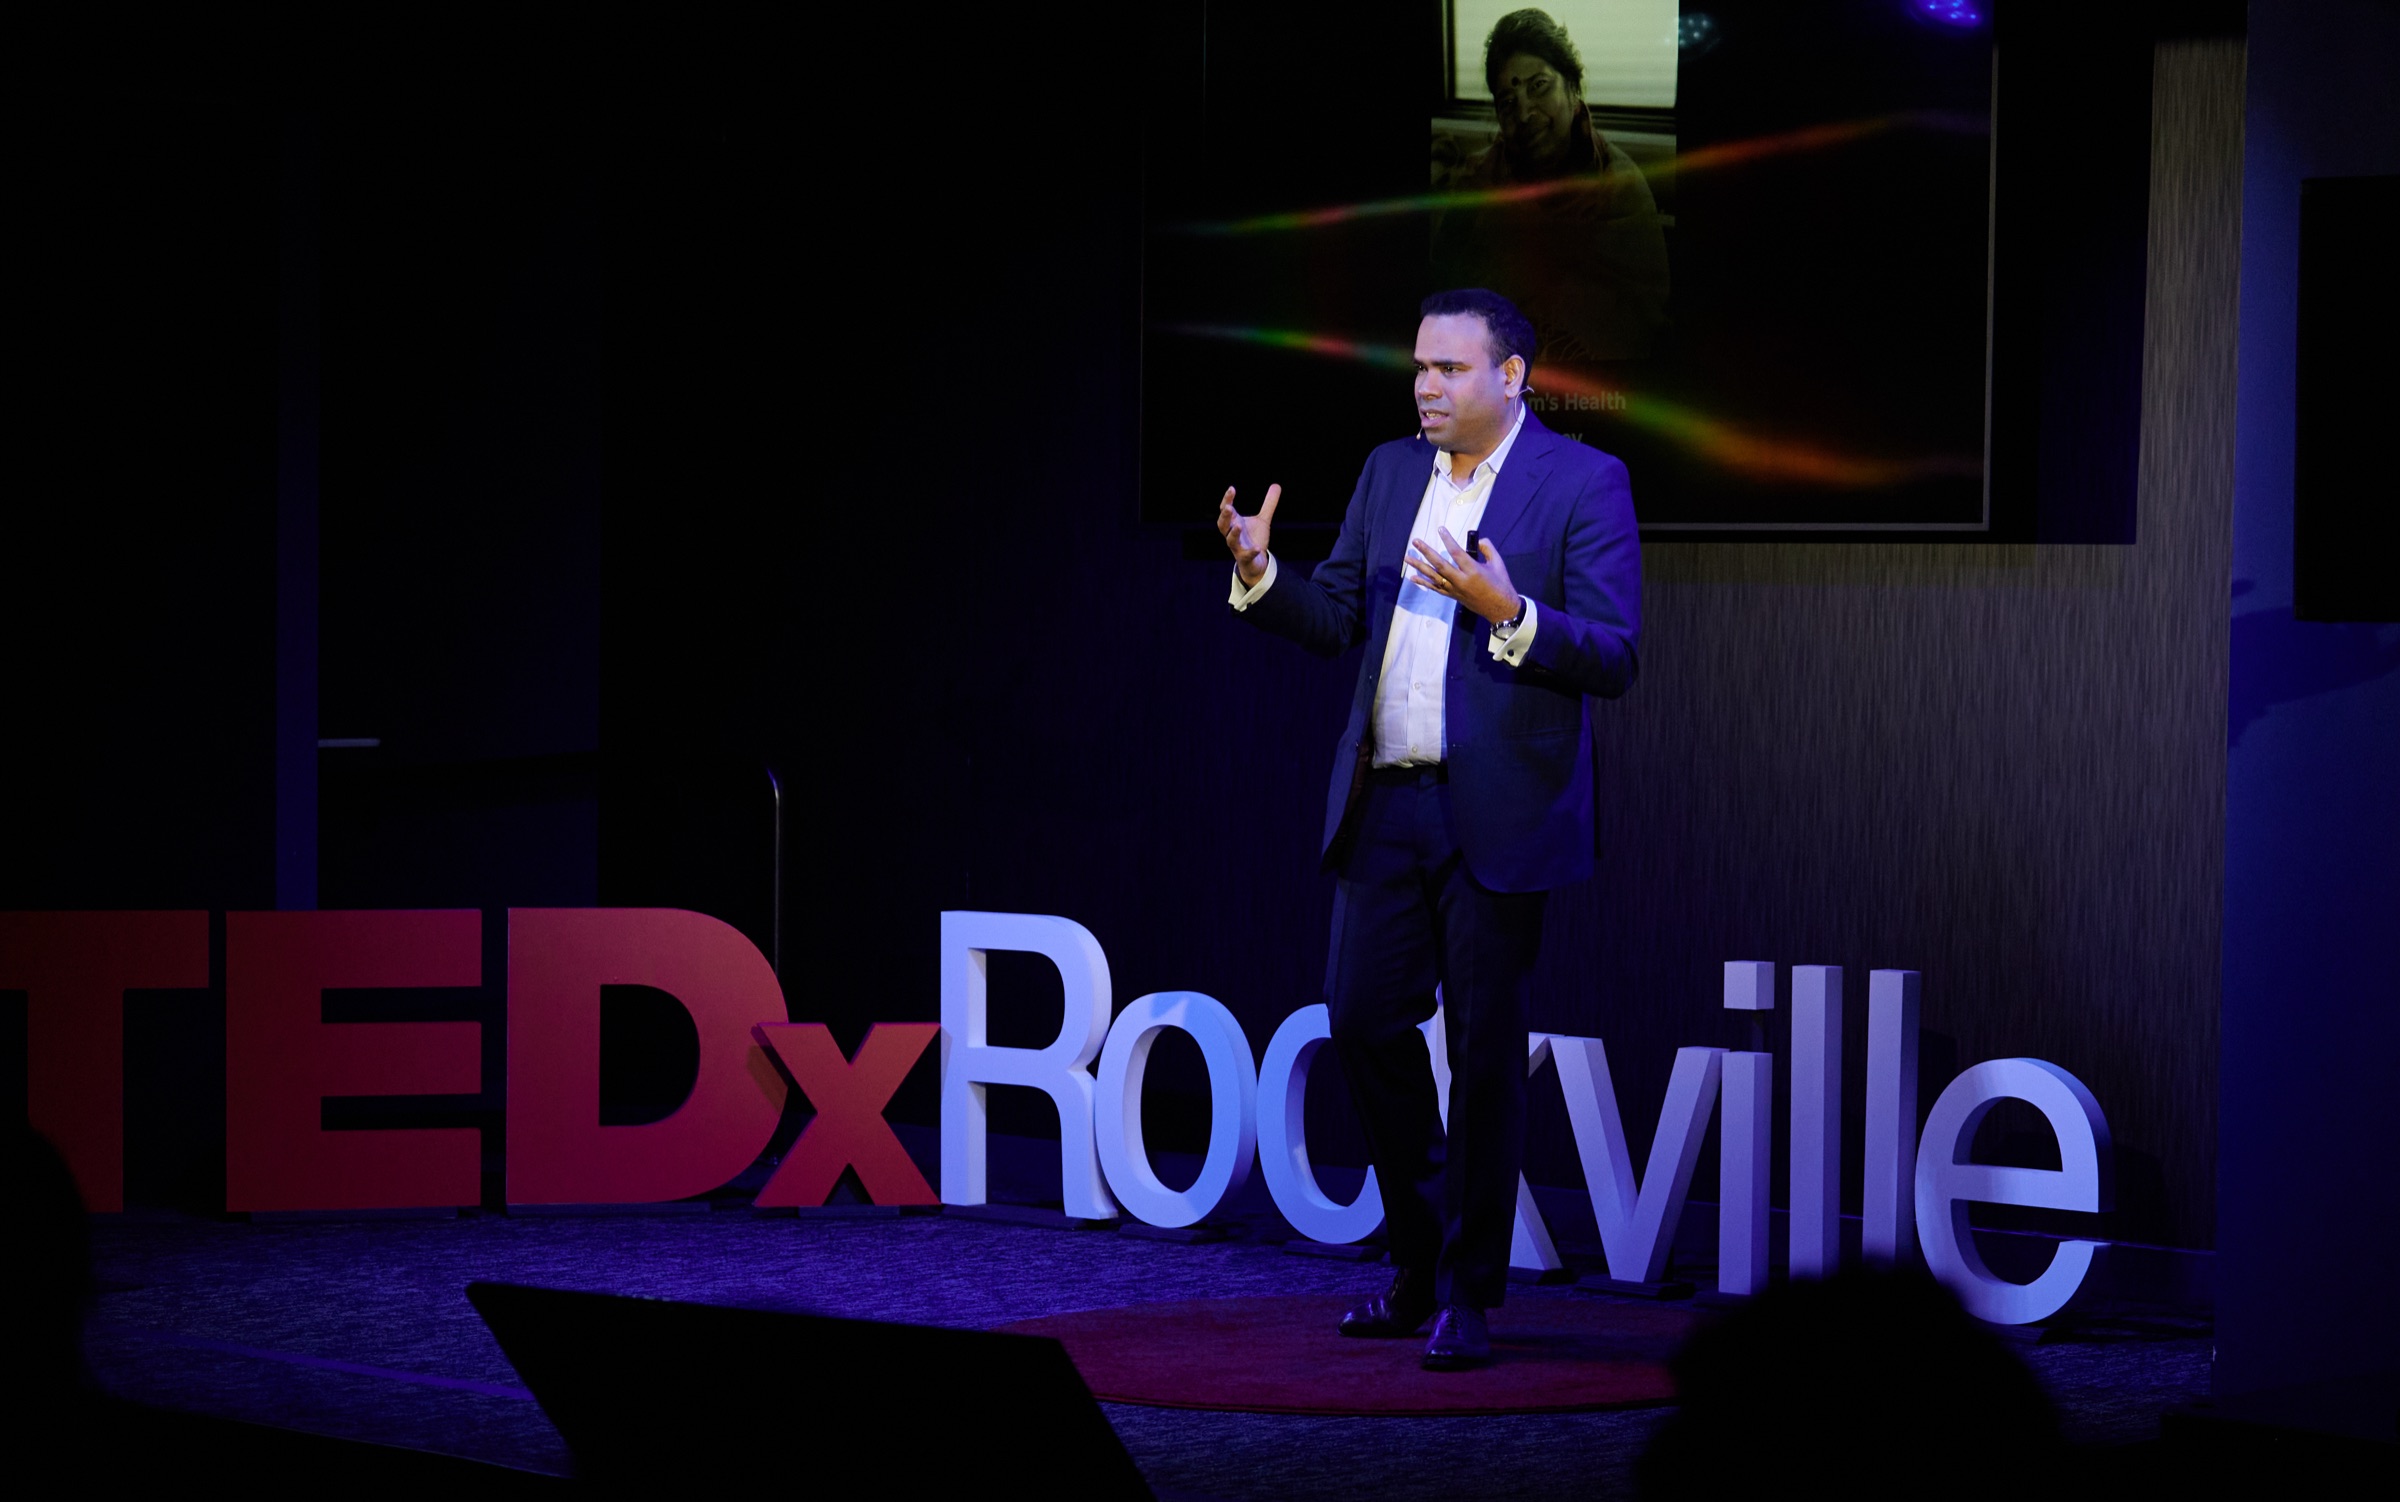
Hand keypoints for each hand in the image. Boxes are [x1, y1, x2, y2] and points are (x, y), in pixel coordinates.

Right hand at [1217, 484, 1280, 586]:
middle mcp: (1232, 534)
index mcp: (1234, 523)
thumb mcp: (1263, 520)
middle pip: (1223, 525)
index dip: (1227, 500)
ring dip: (1234, 533)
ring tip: (1239, 526)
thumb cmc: (1255, 539)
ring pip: (1231, 540)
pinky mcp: (1245, 558)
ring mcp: (1238, 547)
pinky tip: (1256, 548)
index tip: (1232, 489)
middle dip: (1225, 516)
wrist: (1256, 562)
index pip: (1226, 510)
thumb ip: (1269, 504)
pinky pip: (1246, 555)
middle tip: (1228, 507)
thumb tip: (1277, 485)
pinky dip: (1250, 551)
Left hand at [1407, 527, 1522, 625]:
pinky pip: (1435, 589)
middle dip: (1426, 552)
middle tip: (1416, 541)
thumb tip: (1478, 540)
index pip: (1457, 552)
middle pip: (1440, 564)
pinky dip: (1424, 583)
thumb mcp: (1498, 563)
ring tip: (1407, 558)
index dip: (1448, 540)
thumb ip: (1487, 549)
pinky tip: (1413, 577)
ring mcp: (1455, 590)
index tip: (1440, 529)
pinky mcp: (1452, 596)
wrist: (1500, 608)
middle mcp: (1461, 581)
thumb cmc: (1501, 584)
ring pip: (1434, 577)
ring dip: (1419, 566)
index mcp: (1474, 571)